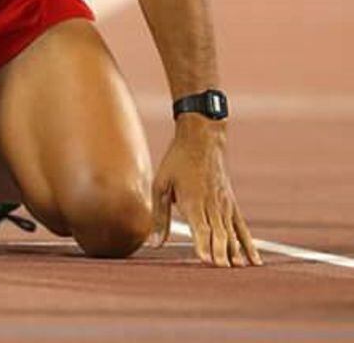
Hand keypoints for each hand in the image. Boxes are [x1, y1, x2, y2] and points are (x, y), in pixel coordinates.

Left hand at [150, 115, 260, 266]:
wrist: (202, 139)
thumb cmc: (177, 161)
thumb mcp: (161, 185)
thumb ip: (159, 217)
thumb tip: (154, 244)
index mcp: (193, 200)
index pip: (200, 227)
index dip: (203, 244)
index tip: (206, 261)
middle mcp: (212, 204)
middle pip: (218, 232)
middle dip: (220, 251)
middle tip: (221, 269)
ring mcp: (225, 205)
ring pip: (232, 232)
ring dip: (235, 251)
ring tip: (238, 268)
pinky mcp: (232, 204)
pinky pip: (242, 227)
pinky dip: (248, 244)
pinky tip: (255, 261)